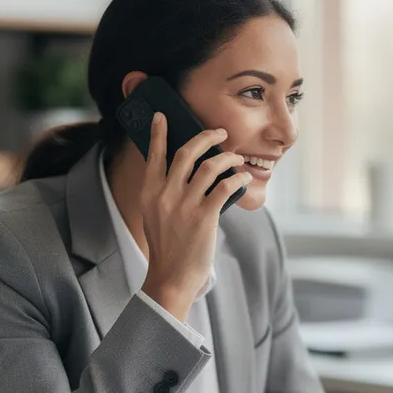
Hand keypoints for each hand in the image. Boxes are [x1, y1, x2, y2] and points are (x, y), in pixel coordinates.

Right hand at [138, 113, 251, 320]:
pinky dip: (237, 177)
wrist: (171, 276)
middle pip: (186, 152)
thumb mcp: (154, 215)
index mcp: (149, 192)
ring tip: (236, 157)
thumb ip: (163, 193)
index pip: (154, 155)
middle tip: (219, 132)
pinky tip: (243, 176)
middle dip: (206, 137)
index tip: (162, 116)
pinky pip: (224, 186)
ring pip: (209, 166)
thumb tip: (186, 171)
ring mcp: (184, 205)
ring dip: (227, 157)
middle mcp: (165, 195)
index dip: (159, 133)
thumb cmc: (167, 246)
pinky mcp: (204, 217)